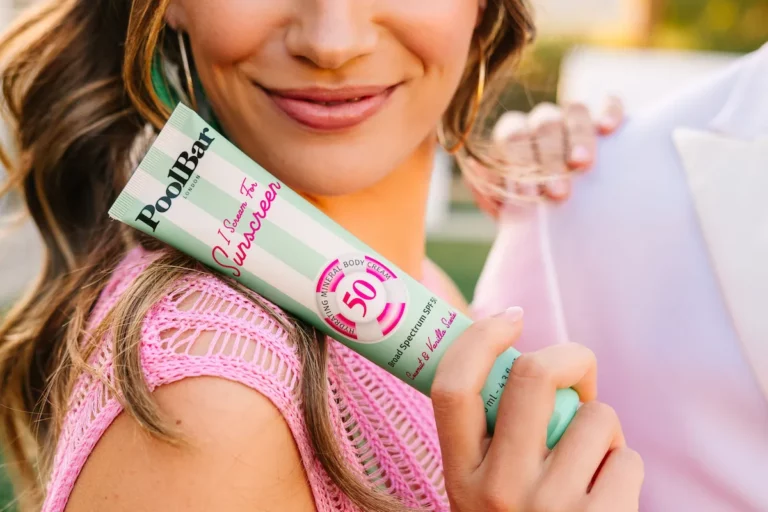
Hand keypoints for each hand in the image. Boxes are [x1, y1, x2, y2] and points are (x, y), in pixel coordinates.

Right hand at [432, 308, 642, 510]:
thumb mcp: (482, 488)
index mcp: (459, 475)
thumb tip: (523, 354)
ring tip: (587, 459)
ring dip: (601, 427)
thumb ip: (491, 434)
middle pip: (533, 377)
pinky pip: (629, 459)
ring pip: (596, 417)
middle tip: (577, 372)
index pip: (454, 386)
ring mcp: (550, 510)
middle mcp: (497, 492)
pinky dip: (624, 465)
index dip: (480, 337)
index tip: (509, 317)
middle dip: (569, 357)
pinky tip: (606, 492)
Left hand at [469, 97, 623, 217]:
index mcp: (512, 141)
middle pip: (543, 124)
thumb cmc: (534, 219)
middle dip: (549, 159)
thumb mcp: (509, 214)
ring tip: (582, 165)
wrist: (567, 227)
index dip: (519, 162)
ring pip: (575, 110)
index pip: (512, 137)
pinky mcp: (605, 119)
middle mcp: (540, 125)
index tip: (531, 196)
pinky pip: (608, 103)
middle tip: (559, 193)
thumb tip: (475, 167)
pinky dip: (609, 111)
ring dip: (578, 136)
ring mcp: (572, 119)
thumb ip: (489, 193)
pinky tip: (609, 129)